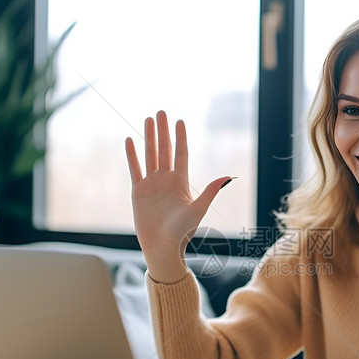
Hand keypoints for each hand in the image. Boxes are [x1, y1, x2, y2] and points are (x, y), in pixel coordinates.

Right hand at [125, 110, 231, 282]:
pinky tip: (130, 140)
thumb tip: (228, 177)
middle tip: (160, 112)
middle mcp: (166, 180)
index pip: (180, 154)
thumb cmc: (182, 232)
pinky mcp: (138, 191)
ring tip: (147, 120)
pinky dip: (132, 155)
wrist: (163, 247)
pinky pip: (135, 169)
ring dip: (148, 137)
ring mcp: (151, 185)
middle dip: (162, 131)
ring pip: (149, 155)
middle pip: (164, 150)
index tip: (179, 121)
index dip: (180, 137)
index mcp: (181, 182)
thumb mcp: (198, 209)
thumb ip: (210, 191)